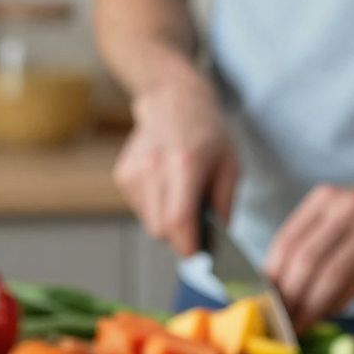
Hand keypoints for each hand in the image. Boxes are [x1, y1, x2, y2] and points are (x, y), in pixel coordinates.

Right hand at [113, 74, 237, 256]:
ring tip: (182, 196)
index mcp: (185, 163)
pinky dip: (156, 209)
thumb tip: (217, 244)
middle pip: (160, 229)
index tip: (200, 254)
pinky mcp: (123, 175)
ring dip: (168, 222)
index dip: (188, 245)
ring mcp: (133, 171)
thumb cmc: (208, 133)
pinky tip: (166, 187)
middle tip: (198, 227)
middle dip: (181, 237)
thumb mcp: (231, 167)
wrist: (173, 100)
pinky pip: (141, 210)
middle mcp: (153, 167)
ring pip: (149, 223)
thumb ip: (224, 206)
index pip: (178, 220)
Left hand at [265, 176, 353, 329]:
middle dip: (290, 297)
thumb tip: (280, 288)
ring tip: (301, 324)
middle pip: (306, 260)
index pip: (287, 241)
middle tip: (282, 321)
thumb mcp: (340, 212)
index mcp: (325, 198)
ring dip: (312, 306)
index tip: (265, 301)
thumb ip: (313, 240)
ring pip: (330, 275)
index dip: (272, 276)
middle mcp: (347, 207)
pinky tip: (329, 313)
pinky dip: (338, 303)